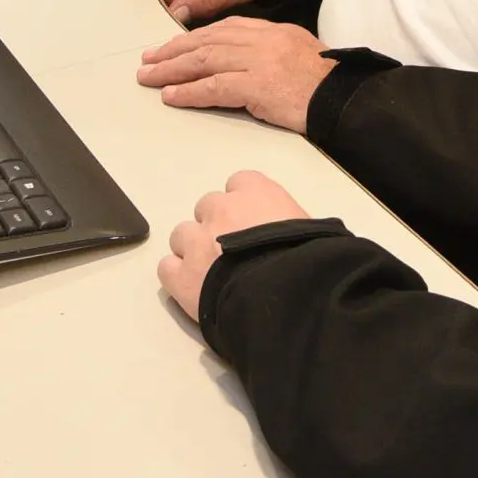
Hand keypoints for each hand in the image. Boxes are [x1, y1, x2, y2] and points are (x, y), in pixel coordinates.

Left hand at [136, 17, 334, 132]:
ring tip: (149, 77)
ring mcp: (258, 61)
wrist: (344, 96)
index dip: (193, 37)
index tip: (172, 45)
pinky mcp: (257, 86)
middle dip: (173, 50)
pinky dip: (188, 92)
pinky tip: (170, 96)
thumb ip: (268, 50)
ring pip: (204, 60)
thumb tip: (241, 61)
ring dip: (171, 69)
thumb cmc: (325, 82)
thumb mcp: (296, 52)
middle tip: (149, 59)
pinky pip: (214, 87)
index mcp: (271, 31)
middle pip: (207, 41)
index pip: (224, 28)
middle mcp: (261, 40)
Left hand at [158, 170, 311, 321]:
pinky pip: (167, 268)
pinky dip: (177, 276)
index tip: (252, 222)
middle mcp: (222, 208)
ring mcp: (197, 240)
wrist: (289, 294)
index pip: (239, 183)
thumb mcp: (311, 227)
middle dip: (216, 226)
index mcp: (256, 192)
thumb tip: (291, 234)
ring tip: (211, 272)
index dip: (244, 205)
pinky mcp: (181, 275)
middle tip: (232, 251)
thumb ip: (290, 221)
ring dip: (193, 249)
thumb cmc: (310, 257)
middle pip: (207, 208)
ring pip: (182, 235)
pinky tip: (193, 288)